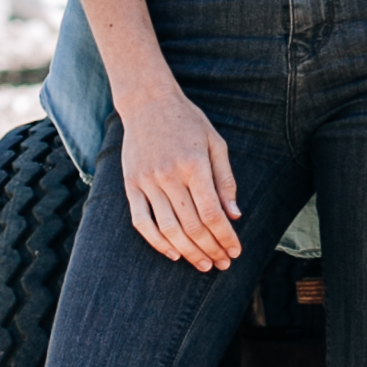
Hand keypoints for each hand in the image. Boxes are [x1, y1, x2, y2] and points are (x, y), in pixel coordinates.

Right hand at [119, 76, 241, 269]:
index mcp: (194, 165)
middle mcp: (169, 176)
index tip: (235, 251)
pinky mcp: (131, 185)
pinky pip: (141, 221)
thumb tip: (234, 215)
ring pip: (168, 228)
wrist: (148, 102)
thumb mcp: (215, 143)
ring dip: (188, 252)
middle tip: (223, 263)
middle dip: (211, 249)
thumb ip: (225, 180)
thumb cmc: (188, 121)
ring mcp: (147, 182)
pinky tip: (173, 253)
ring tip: (203, 264)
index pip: (212, 213)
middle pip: (192, 225)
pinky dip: (157, 242)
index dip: (225, 236)